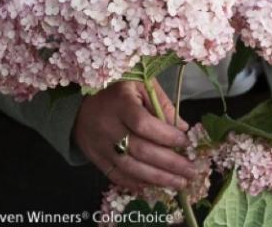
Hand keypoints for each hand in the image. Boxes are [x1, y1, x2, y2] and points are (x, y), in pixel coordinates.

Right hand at [73, 79, 196, 191]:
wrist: (81, 102)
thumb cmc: (118, 89)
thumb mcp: (141, 84)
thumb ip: (161, 104)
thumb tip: (182, 128)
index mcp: (120, 103)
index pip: (144, 124)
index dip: (166, 135)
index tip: (185, 142)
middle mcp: (108, 126)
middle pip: (140, 149)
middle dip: (169, 163)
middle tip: (191, 171)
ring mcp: (99, 145)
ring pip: (130, 167)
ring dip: (157, 178)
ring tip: (180, 183)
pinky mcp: (95, 158)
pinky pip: (116, 175)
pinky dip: (136, 183)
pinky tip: (154, 186)